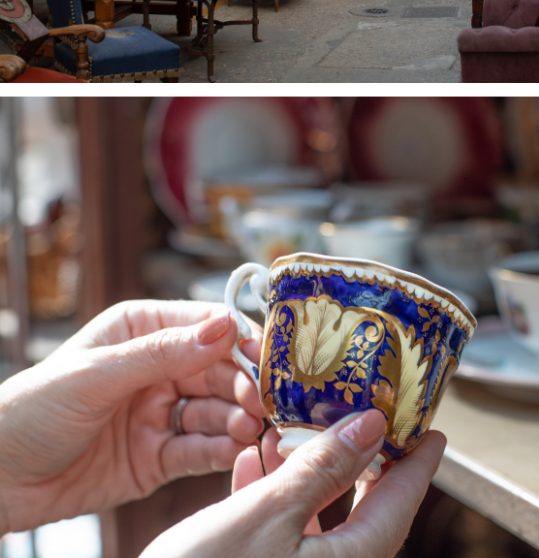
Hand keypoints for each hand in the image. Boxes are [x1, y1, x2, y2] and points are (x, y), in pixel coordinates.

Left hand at [0, 301, 264, 534]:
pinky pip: (202, 449)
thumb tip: (225, 327)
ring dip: (239, 418)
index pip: (206, 324)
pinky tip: (236, 448)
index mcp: (141, 331)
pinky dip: (223, 449)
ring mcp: (161, 413)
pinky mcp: (160, 456)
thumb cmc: (27, 413)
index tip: (269, 356)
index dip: (240, 338)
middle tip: (264, 401)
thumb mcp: (94, 375)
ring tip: (251, 428)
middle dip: (246, 384)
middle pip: (222, 369)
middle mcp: (158, 368)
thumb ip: (161, 353)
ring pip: (218, 410)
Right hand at [142, 411, 445, 557]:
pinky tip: (251, 462)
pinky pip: (279, 536)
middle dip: (361, 460)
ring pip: (317, 520)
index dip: (416, 462)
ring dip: (308, 472)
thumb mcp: (265, 516)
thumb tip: (373, 427)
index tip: (430, 430)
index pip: (400, 504)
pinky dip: (271, 498)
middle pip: (364, 512)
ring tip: (297, 426)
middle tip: (366, 417)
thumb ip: (322, 470)